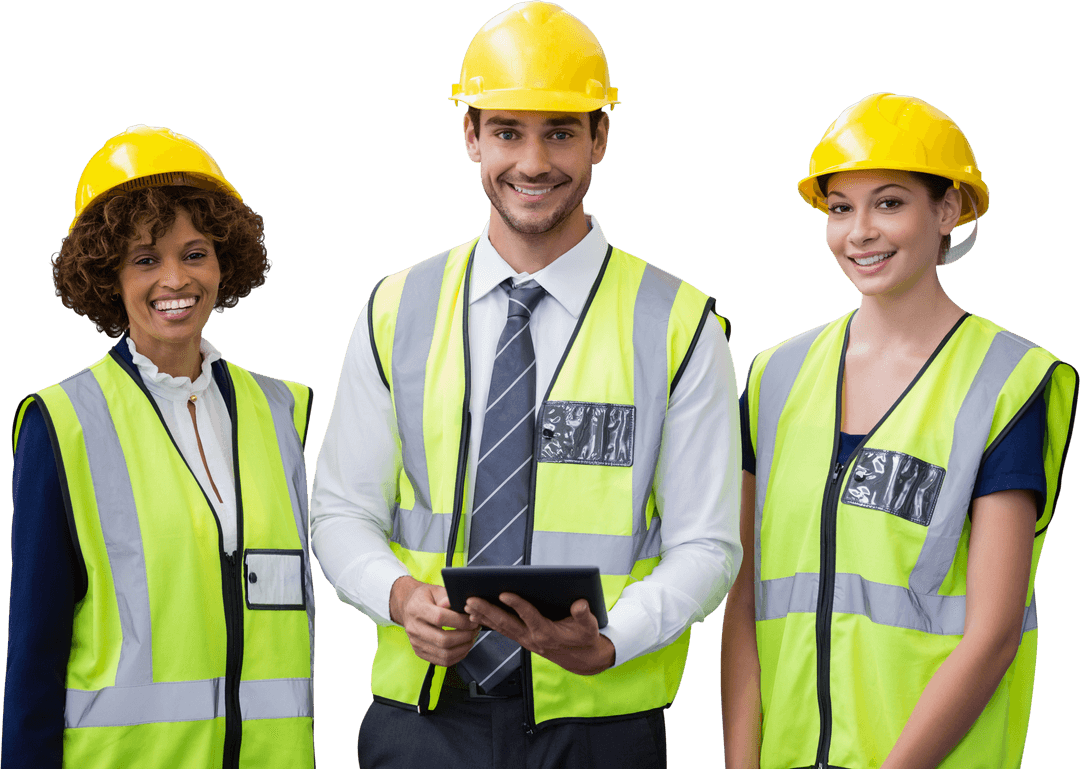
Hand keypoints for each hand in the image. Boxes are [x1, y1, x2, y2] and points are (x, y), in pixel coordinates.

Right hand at [390, 576, 479, 666]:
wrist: (408, 607)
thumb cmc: (425, 598)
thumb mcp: (435, 590)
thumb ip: (448, 597)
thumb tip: (463, 605)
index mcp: (417, 609)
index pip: (440, 618)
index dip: (460, 621)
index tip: (472, 620)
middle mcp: (414, 628)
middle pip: (443, 640)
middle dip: (465, 636)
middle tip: (475, 630)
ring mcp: (416, 643)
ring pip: (444, 654)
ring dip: (463, 648)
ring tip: (471, 638)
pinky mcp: (419, 652)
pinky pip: (441, 661)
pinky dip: (457, 656)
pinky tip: (463, 647)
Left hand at [465, 593, 615, 675]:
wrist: (581, 658)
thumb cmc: (585, 637)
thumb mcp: (590, 626)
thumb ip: (584, 615)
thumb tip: (580, 604)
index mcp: (549, 633)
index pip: (530, 617)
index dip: (518, 605)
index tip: (504, 592)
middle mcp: (533, 638)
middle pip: (507, 623)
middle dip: (488, 610)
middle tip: (471, 599)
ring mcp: (525, 640)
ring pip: (500, 627)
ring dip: (483, 616)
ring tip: (467, 604)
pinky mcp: (522, 639)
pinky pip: (502, 630)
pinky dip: (487, 622)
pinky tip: (475, 614)